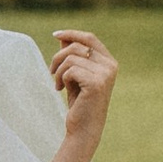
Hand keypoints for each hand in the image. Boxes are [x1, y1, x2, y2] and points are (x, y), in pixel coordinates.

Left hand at [49, 28, 117, 147]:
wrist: (83, 128)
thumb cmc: (79, 102)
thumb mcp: (75, 75)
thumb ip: (72, 56)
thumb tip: (64, 37)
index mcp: (109, 62)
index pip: (90, 38)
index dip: (72, 33)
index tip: (55, 34)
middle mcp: (110, 66)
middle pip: (77, 46)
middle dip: (58, 57)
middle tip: (52, 72)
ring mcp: (105, 74)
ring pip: (71, 58)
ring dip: (58, 70)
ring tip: (58, 84)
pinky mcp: (96, 83)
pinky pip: (70, 69)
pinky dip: (61, 78)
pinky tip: (62, 90)